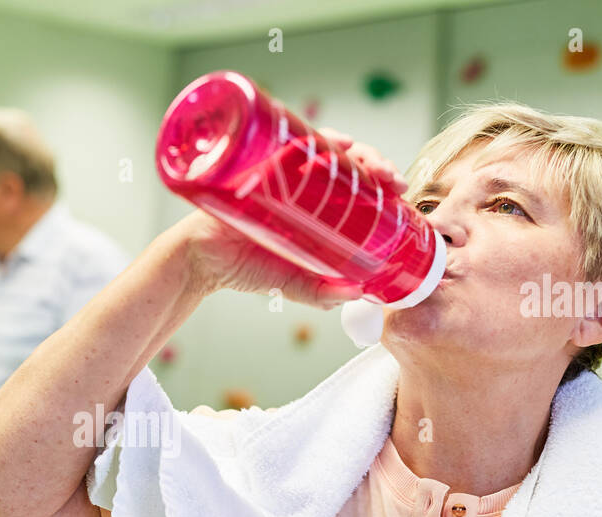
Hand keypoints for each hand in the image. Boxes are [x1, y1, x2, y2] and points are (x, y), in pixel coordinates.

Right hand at [178, 129, 407, 308]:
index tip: (400, 192)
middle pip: (348, 163)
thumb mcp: (290, 282)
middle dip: (375, 165)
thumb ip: (321, 291)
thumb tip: (358, 294)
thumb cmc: (244, 268)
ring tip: (369, 162)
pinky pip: (290, 142)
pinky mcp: (259, 164)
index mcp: (315, 209)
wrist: (202, 263)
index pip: (356, 187)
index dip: (381, 185)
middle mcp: (302, 186)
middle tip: (390, 179)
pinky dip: (316, 137)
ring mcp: (281, 172)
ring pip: (326, 147)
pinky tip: (336, 142)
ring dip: (355, 149)